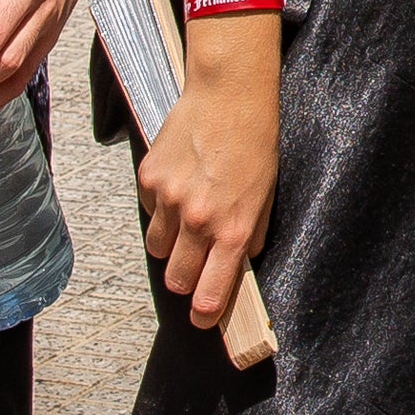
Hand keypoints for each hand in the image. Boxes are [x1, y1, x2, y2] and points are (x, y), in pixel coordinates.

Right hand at [137, 39, 279, 333]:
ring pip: (156, 248)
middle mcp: (198, 219)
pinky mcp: (149, 178)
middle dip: (183, 279)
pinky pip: (148, 211)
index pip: (210, 292)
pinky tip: (179, 184)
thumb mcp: (266, 194)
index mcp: (231, 228)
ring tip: (187, 220)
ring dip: (169, 244)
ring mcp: (169, 199)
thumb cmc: (256, 143)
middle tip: (192, 269)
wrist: (230, 94)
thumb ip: (250, 234)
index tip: (203, 320)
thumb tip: (238, 264)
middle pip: (175, 278)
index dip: (205, 314)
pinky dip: (160, 208)